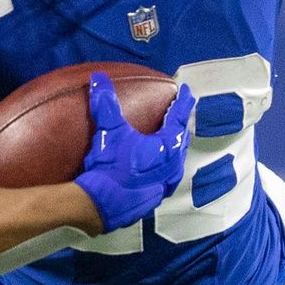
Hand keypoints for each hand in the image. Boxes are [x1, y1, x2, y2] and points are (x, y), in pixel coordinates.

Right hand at [74, 72, 194, 232]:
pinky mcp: (152, 198)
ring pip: (176, 161)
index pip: (179, 118)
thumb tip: (99, 78)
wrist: (100, 205)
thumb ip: (106, 103)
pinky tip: (154, 168)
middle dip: (180, 124)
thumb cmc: (110, 167)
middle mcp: (172, 167)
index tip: (186, 91)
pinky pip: (165, 177)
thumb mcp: (109, 131)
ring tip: (170, 138)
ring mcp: (164, 185)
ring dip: (174, 147)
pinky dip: (163, 167)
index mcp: (167, 148)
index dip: (183, 102)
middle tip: (179, 112)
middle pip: (181, 140)